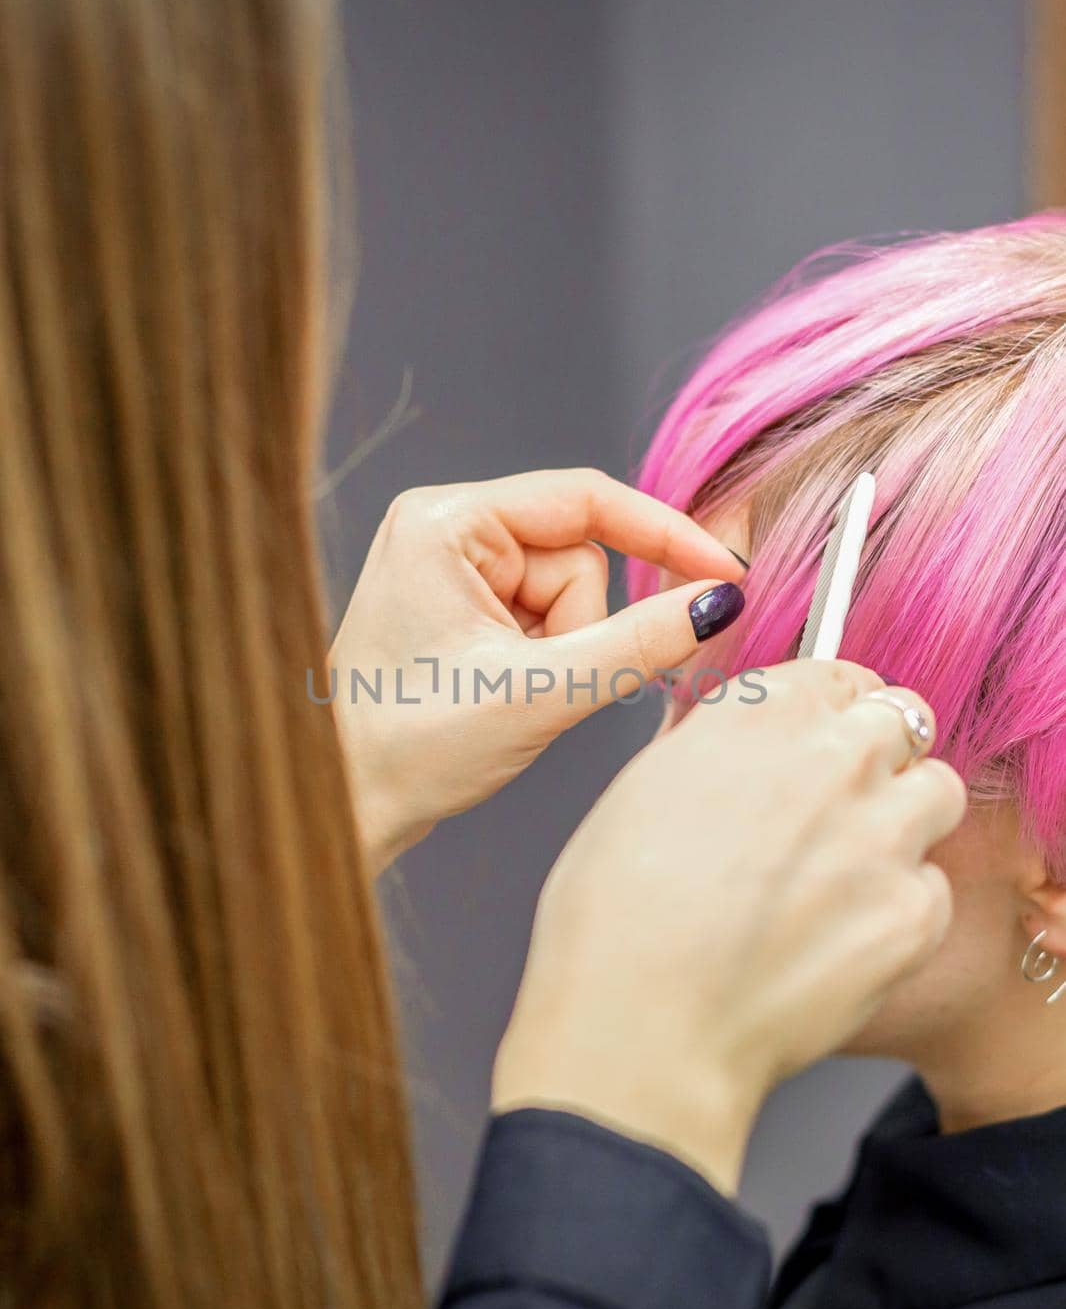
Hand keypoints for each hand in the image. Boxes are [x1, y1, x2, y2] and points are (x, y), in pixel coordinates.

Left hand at [330, 469, 745, 870]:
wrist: (345, 808)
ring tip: (509, 695)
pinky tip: (503, 694)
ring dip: (563, 652)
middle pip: (581, 558)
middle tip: (537, 684)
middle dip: (580, 628)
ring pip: (571, 595)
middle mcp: (444, 528)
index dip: (665, 536)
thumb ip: (638, 643)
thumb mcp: (538, 693)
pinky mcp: (461, 606)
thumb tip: (717, 602)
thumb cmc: (411, 749)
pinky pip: (546, 619)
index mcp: (444, 522)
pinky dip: (546, 661)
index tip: (728, 573)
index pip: (585, 500)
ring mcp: (451, 567)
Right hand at [492, 662, 966, 1194]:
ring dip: (905, 820)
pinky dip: (899, 908)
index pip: (840, 673)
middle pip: (904, 720)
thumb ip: (709, 749)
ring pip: (938, 793)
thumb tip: (737, 744)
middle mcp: (830, 757)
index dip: (836, 707)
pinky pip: (932, 887)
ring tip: (849, 872)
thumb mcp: (637, 795)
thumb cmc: (614, 924)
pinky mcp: (913, 911)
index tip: (830, 734)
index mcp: (755, 715)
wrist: (642, 1029)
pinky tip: (839, 939)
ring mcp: (881, 833)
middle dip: (880, 754)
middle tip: (842, 804)